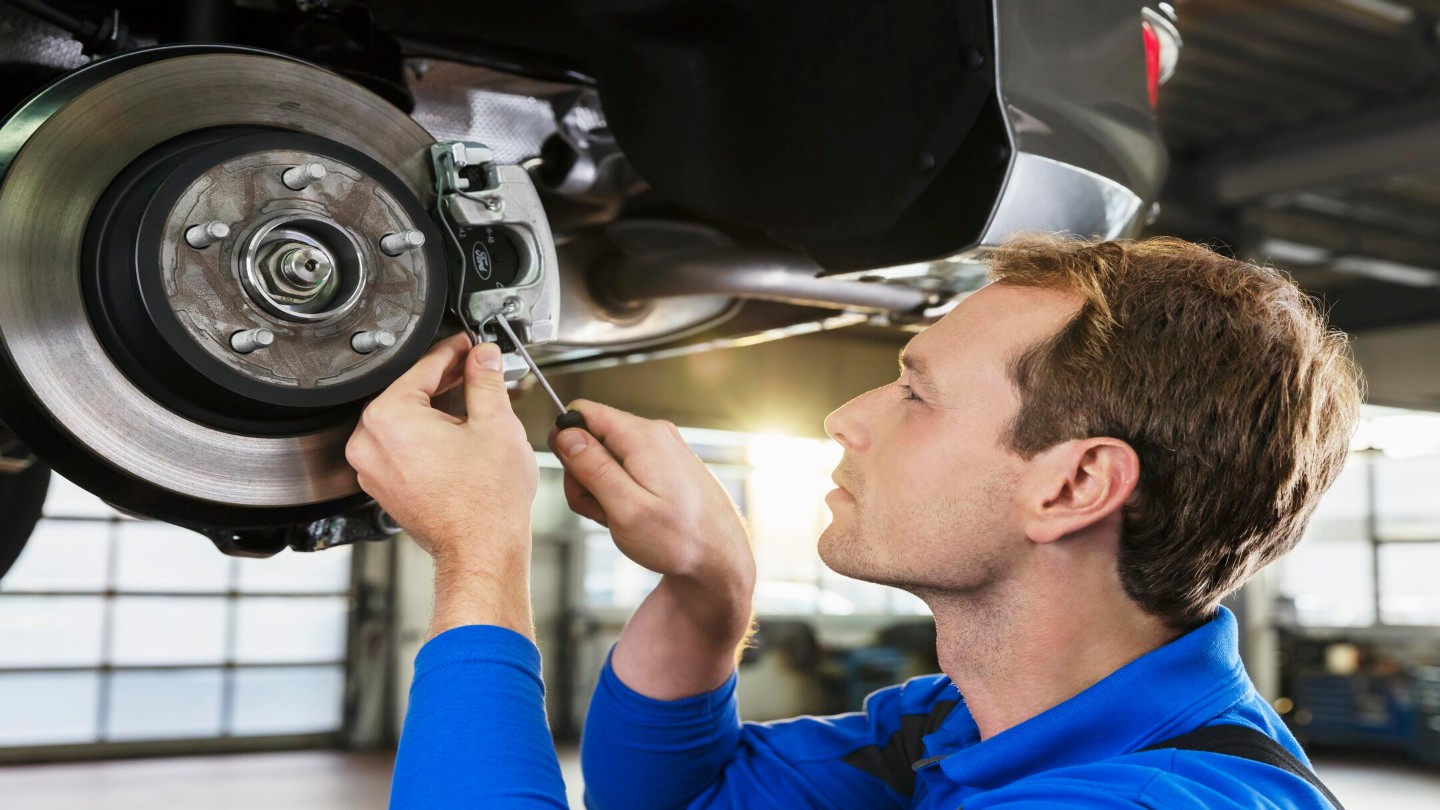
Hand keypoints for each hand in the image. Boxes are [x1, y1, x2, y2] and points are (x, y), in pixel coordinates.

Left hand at [346, 334, 538, 637]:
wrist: (481, 549)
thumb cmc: (485, 501)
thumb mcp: (495, 423)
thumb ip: (485, 379)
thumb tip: (483, 357)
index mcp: (389, 418)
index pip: (423, 368)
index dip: (453, 352)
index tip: (469, 346)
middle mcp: (369, 443)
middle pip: (410, 393)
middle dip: (447, 380)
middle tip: (477, 371)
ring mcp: (372, 469)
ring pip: (405, 421)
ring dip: (438, 408)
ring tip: (474, 403)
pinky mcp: (383, 487)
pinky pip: (402, 447)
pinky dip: (427, 436)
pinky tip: (459, 434)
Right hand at [550, 401, 754, 697]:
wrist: (721, 560)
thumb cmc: (680, 541)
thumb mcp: (626, 510)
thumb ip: (593, 468)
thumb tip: (565, 434)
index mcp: (643, 437)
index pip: (582, 413)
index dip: (567, 444)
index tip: (577, 479)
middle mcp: (654, 434)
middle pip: (592, 438)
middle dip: (584, 476)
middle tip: (603, 510)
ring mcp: (662, 449)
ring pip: (607, 458)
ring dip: (602, 490)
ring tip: (621, 518)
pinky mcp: (665, 466)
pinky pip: (626, 470)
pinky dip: (620, 494)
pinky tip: (634, 516)